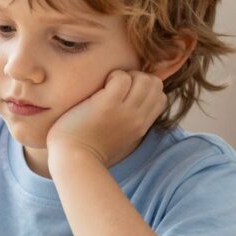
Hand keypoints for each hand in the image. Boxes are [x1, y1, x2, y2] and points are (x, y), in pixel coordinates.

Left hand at [47, 70, 165, 167]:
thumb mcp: (119, 139)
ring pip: (144, 79)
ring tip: (109, 86)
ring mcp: (125, 112)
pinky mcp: (108, 105)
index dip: (146, 89)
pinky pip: (122, 78)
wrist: (74, 160)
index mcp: (141, 127)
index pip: (161, 98)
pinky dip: (112, 76)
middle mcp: (138, 119)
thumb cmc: (88, 149)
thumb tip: (127, 106)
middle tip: (117, 87)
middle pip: (156, 84)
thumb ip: (128, 124)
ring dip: (126, 75)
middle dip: (139, 78)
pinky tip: (100, 87)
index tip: (127, 93)